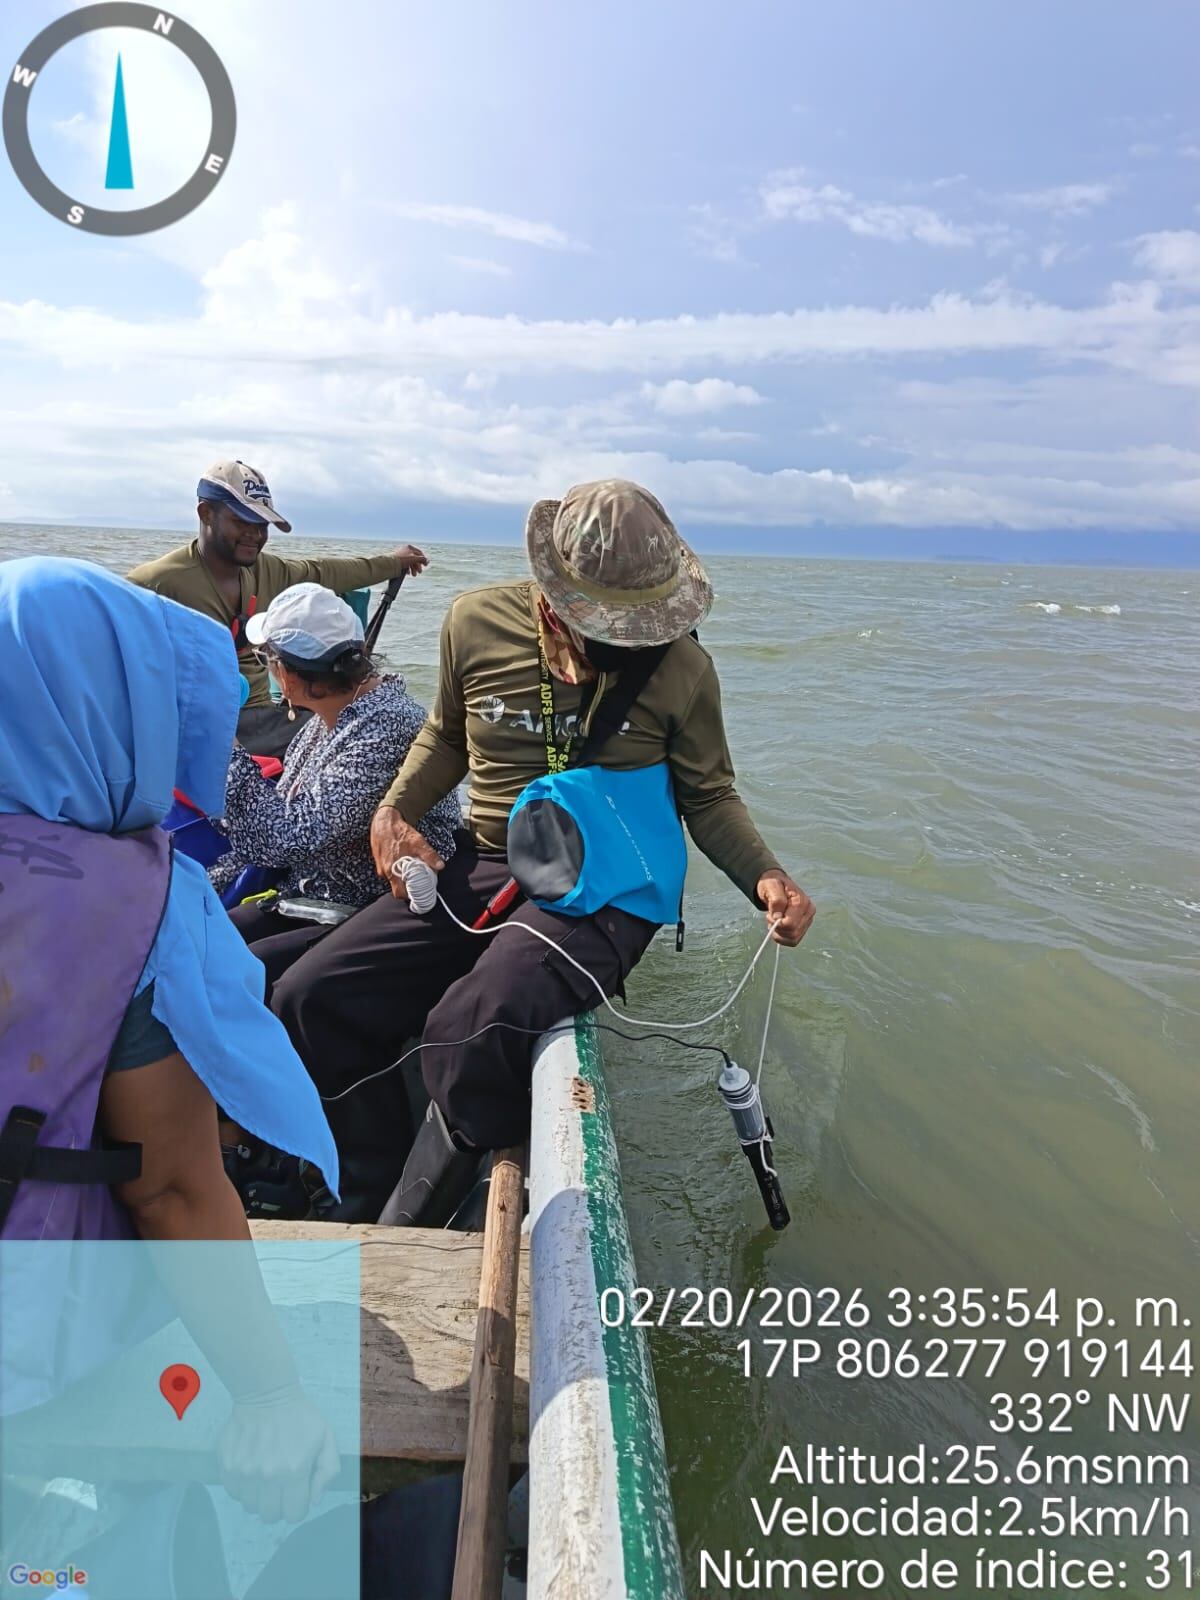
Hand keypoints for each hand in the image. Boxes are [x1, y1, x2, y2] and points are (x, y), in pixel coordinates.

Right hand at [217, 1385, 339, 1524]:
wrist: (266, 1393)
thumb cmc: (300, 1416)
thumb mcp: (326, 1438)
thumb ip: (328, 1472)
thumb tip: (314, 1500)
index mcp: (294, 1470)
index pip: (294, 1515)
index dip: (298, 1506)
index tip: (297, 1492)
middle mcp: (266, 1475)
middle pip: (269, 1516)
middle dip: (278, 1505)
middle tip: (281, 1486)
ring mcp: (244, 1472)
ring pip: (249, 1507)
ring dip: (259, 1497)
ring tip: (265, 1475)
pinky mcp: (227, 1465)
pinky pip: (233, 1493)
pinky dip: (243, 1487)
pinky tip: (251, 1468)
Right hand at [371, 805, 444, 895]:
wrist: (383, 821)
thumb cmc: (399, 832)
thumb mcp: (418, 842)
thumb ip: (429, 855)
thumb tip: (440, 866)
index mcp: (393, 869)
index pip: (400, 893)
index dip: (410, 896)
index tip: (420, 894)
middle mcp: (385, 871)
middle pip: (397, 889)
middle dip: (408, 889)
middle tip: (419, 885)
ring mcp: (381, 867)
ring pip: (394, 880)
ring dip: (403, 879)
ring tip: (414, 873)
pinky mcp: (380, 862)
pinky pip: (390, 872)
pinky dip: (398, 872)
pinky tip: (405, 864)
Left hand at [393, 544, 427, 575]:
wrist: (391, 564)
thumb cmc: (402, 559)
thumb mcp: (414, 558)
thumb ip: (422, 559)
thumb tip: (428, 561)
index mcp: (409, 547)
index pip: (419, 553)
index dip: (423, 559)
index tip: (425, 565)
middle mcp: (405, 550)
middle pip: (415, 559)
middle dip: (417, 566)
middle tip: (419, 572)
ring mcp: (401, 555)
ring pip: (410, 563)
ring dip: (413, 569)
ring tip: (413, 575)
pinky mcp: (398, 561)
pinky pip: (405, 565)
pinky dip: (408, 569)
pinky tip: (408, 573)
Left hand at [756, 870, 814, 947]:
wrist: (776, 885)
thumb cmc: (773, 885)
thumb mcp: (771, 887)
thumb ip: (777, 901)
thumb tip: (778, 918)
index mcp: (802, 902)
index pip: (790, 924)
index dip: (776, 922)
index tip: (769, 914)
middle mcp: (808, 912)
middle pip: (792, 933)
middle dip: (777, 928)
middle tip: (771, 917)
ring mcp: (807, 921)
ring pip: (793, 939)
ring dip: (779, 934)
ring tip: (774, 921)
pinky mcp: (803, 927)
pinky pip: (793, 941)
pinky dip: (783, 938)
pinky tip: (778, 927)